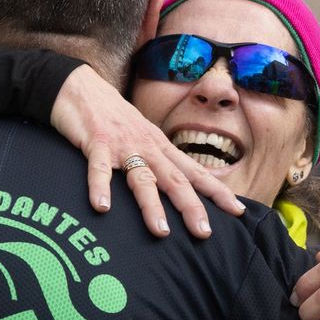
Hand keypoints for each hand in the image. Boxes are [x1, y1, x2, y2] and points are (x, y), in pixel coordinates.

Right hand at [50, 64, 244, 237]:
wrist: (80, 86)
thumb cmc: (112, 118)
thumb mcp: (142, 138)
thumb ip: (157, 162)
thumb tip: (175, 190)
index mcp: (160, 147)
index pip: (195, 172)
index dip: (217, 191)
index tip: (238, 211)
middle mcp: (147, 146)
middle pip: (175, 179)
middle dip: (191, 206)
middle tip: (205, 233)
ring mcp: (122, 145)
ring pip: (142, 178)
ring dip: (152, 206)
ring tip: (162, 231)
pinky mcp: (96, 142)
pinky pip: (99, 168)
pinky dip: (100, 187)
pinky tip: (101, 208)